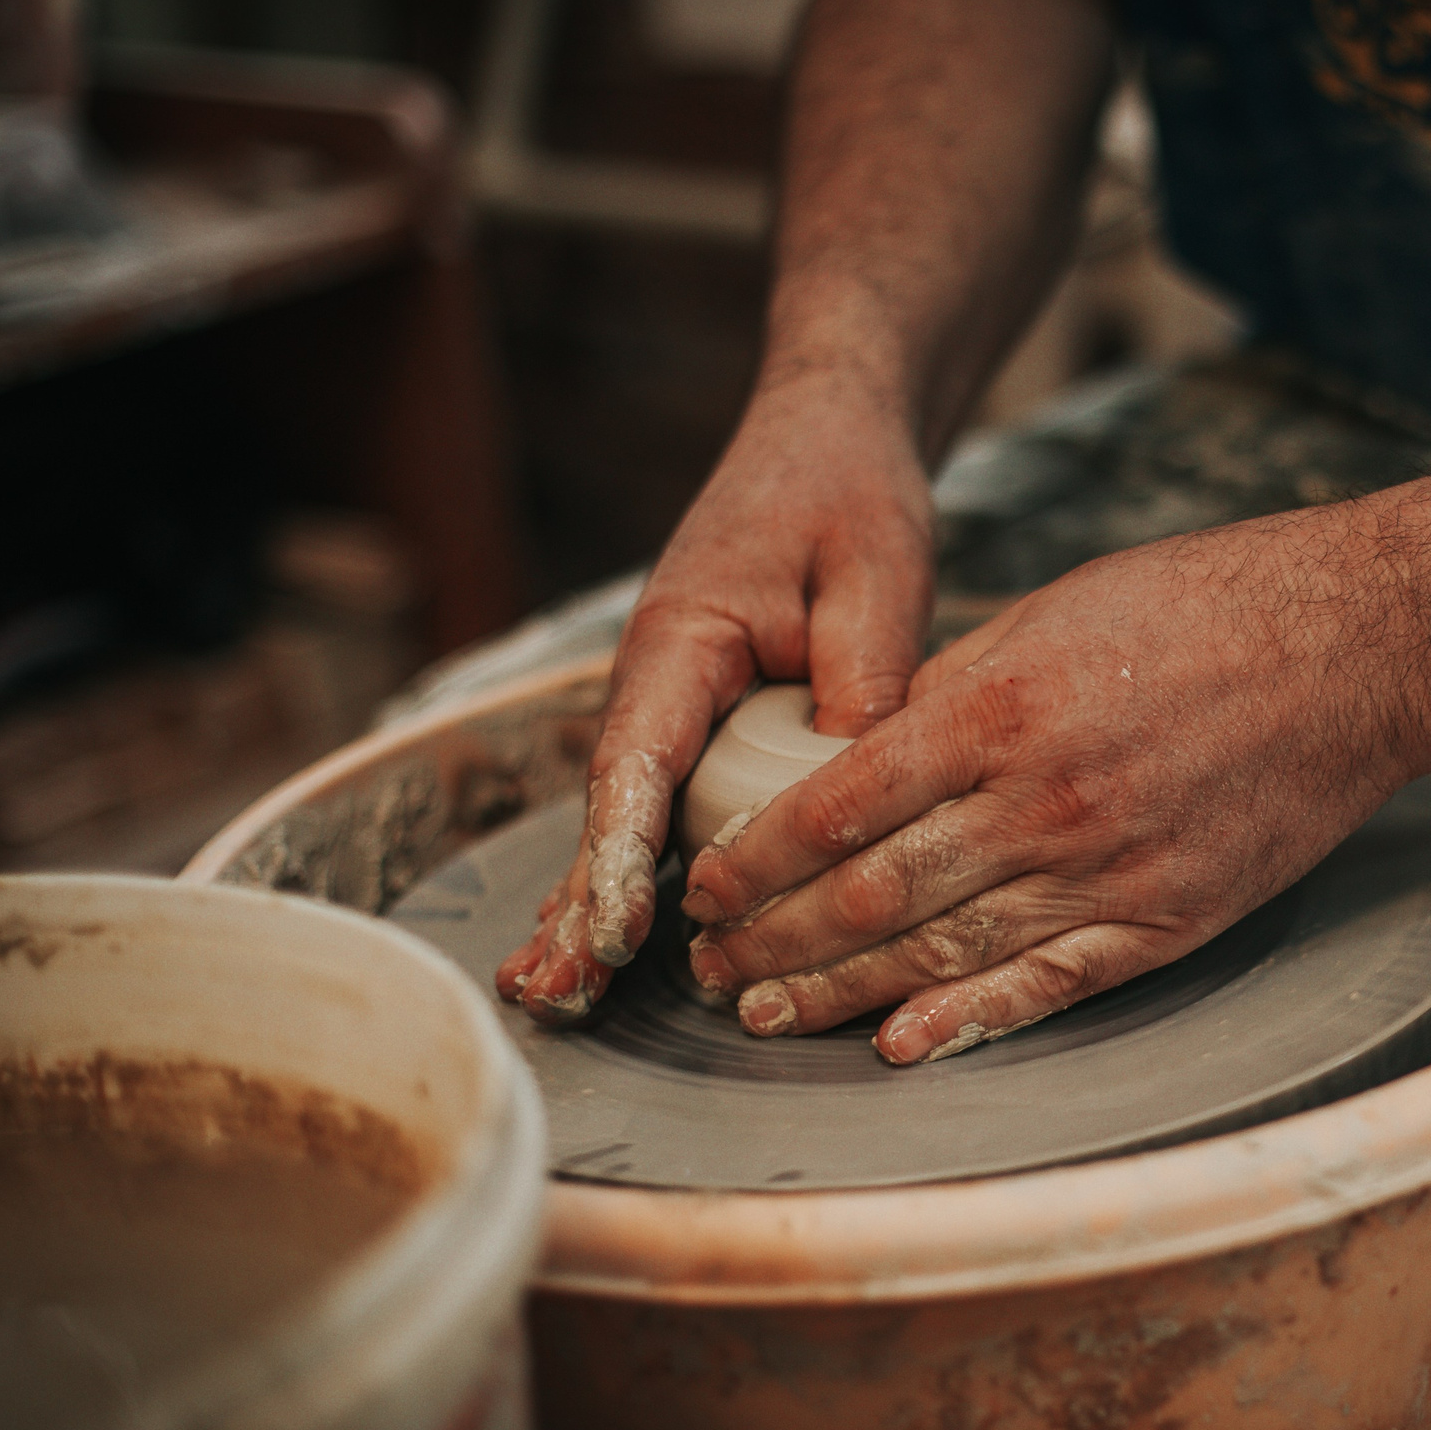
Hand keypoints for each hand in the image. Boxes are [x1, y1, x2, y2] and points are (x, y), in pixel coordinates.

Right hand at [497, 375, 935, 1020]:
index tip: (619, 927)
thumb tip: (856, 792)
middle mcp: (658, 677)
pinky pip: (661, 805)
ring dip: (591, 899)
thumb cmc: (848, 493)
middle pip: (611, 805)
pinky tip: (607, 943)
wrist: (829, 436)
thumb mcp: (875, 576)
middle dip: (581, 899)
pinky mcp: (700, 717)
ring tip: (554, 993)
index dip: (623, 851)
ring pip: (626, 815)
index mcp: (683, 638)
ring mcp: (672, 701)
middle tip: (557, 992)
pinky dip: (632, 870)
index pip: (638, 760)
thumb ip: (865, 680)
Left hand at [679, 507, 1418, 1062]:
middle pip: (871, 893)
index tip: (707, 886)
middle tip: (714, 968)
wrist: (1357, 650)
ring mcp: (1108, 870)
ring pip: (943, 952)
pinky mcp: (1168, 918)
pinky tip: (901, 1045)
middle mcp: (1043, 799)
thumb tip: (863, 755)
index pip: (835, 803)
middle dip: (775, 939)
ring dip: (841, 991)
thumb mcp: (1052, 612)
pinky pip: (1051, 985)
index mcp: (1000, 709)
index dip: (755, 857)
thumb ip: (954, 691)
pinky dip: (968, 1021)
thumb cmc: (1206, 608)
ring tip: (768, 1012)